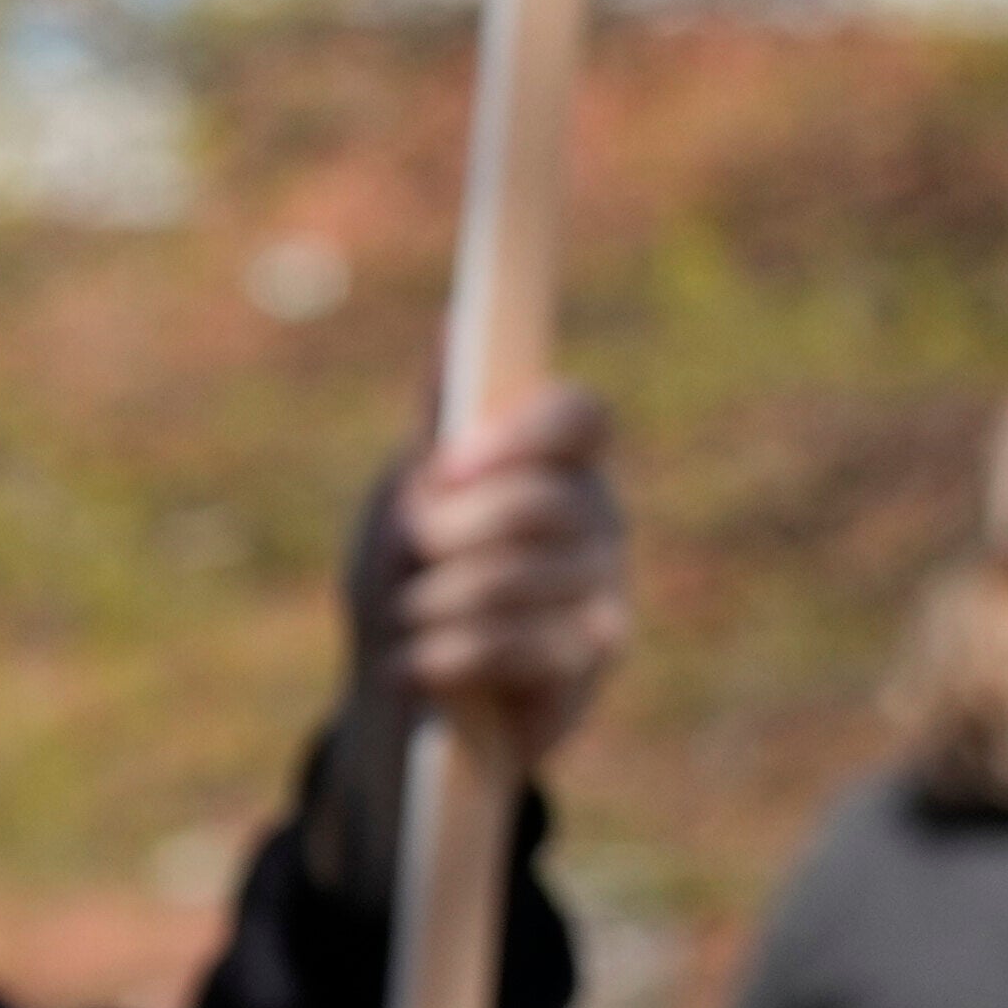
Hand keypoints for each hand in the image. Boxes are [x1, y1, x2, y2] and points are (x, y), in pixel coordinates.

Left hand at [349, 379, 628, 773]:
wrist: (406, 683)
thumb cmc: (414, 571)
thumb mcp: (410, 491)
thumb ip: (438, 420)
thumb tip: (453, 324)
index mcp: (561, 461)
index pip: (581, 416)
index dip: (520, 432)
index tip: (449, 465)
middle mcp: (600, 519)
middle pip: (541, 501)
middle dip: (454, 526)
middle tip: (409, 544)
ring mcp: (604, 591)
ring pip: (521, 579)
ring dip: (438, 598)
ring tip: (404, 616)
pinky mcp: (589, 662)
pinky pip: (521, 646)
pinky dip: (449, 655)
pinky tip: (413, 664)